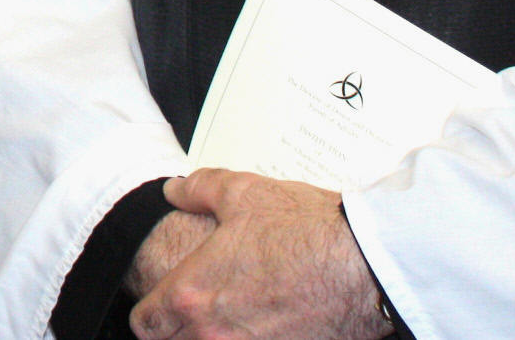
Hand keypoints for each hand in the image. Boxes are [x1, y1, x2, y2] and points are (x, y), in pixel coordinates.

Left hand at [129, 171, 390, 339]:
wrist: (369, 266)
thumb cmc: (309, 231)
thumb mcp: (244, 192)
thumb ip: (198, 190)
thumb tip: (174, 190)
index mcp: (192, 294)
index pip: (145, 324)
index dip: (151, 313)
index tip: (164, 304)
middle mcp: (214, 334)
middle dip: (179, 329)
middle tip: (199, 309)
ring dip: (214, 338)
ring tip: (234, 320)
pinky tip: (267, 330)